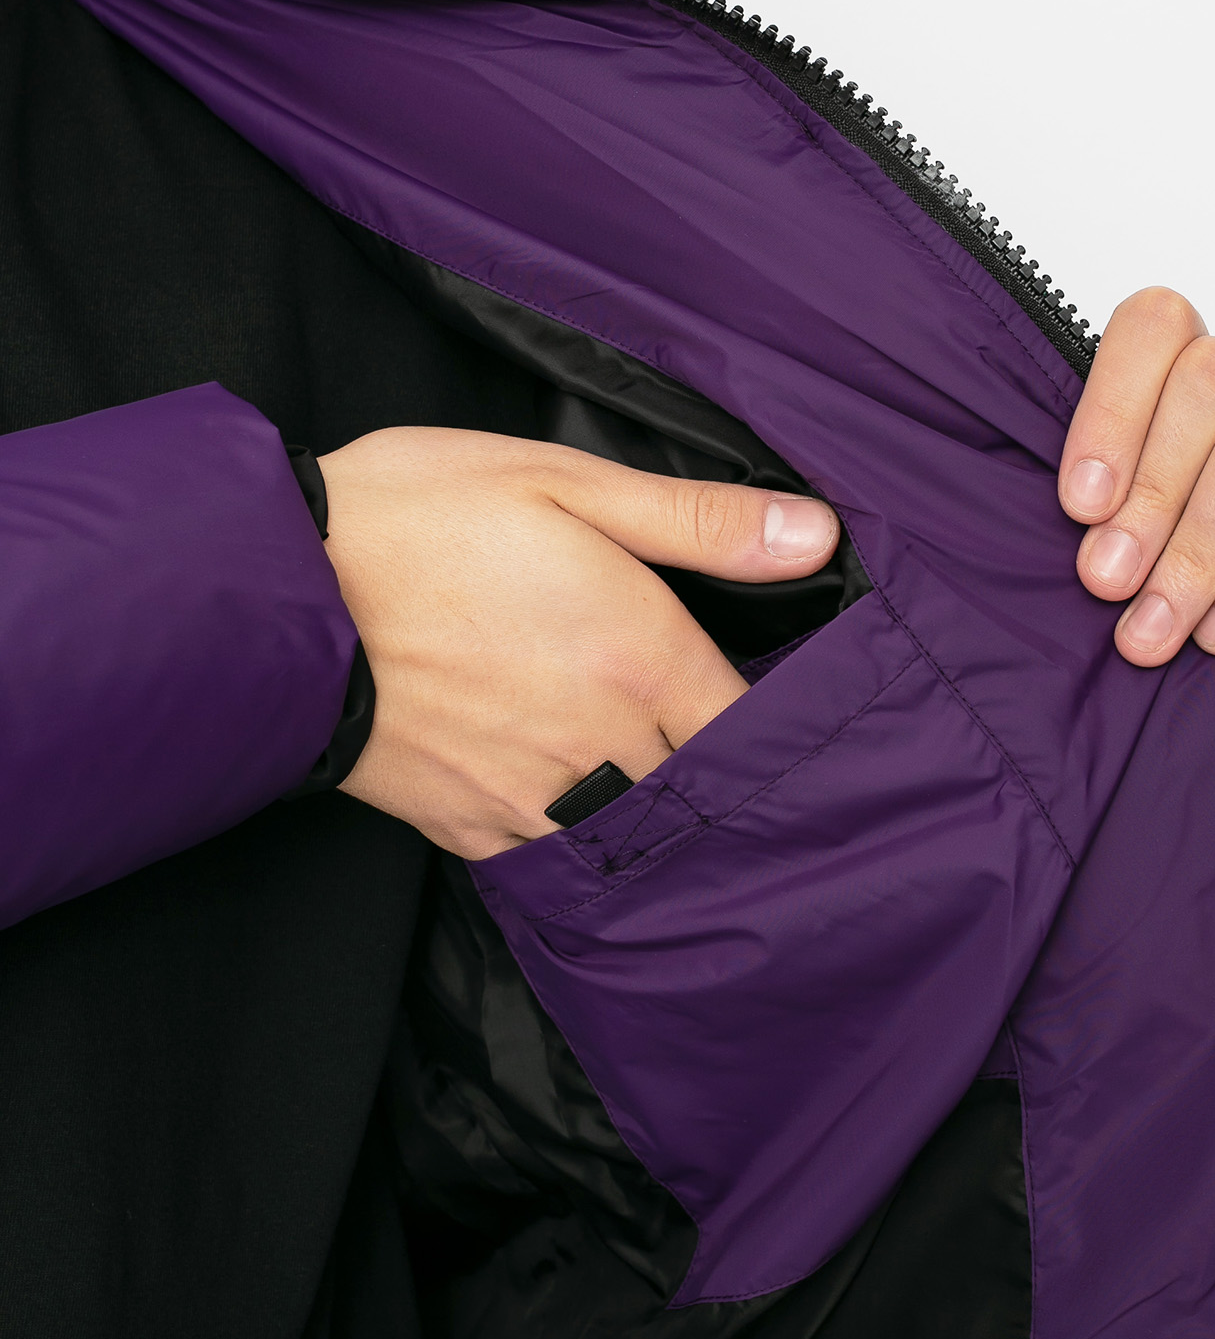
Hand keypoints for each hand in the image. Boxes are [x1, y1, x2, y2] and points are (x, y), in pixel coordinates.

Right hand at [317, 428, 838, 858]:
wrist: (275, 593)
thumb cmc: (418, 518)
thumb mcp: (564, 480)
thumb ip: (698, 521)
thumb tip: (815, 535)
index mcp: (640, 657)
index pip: (753, 728)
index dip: (776, 721)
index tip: (777, 703)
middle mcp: (602, 744)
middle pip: (701, 788)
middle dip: (717, 767)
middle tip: (715, 736)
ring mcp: (533, 798)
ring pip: (634, 834)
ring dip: (651, 807)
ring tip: (646, 769)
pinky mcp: (470, 829)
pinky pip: (553, 858)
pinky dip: (574, 835)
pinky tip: (569, 794)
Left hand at [1057, 288, 1214, 718]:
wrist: (1203, 703)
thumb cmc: (1140, 602)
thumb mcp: (1092, 541)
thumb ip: (1085, 500)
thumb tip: (1083, 506)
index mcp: (1181, 379)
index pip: (1159, 322)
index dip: (1113, 408)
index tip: (1079, 506)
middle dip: (1150, 489)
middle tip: (1106, 579)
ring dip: (1194, 552)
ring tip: (1151, 629)